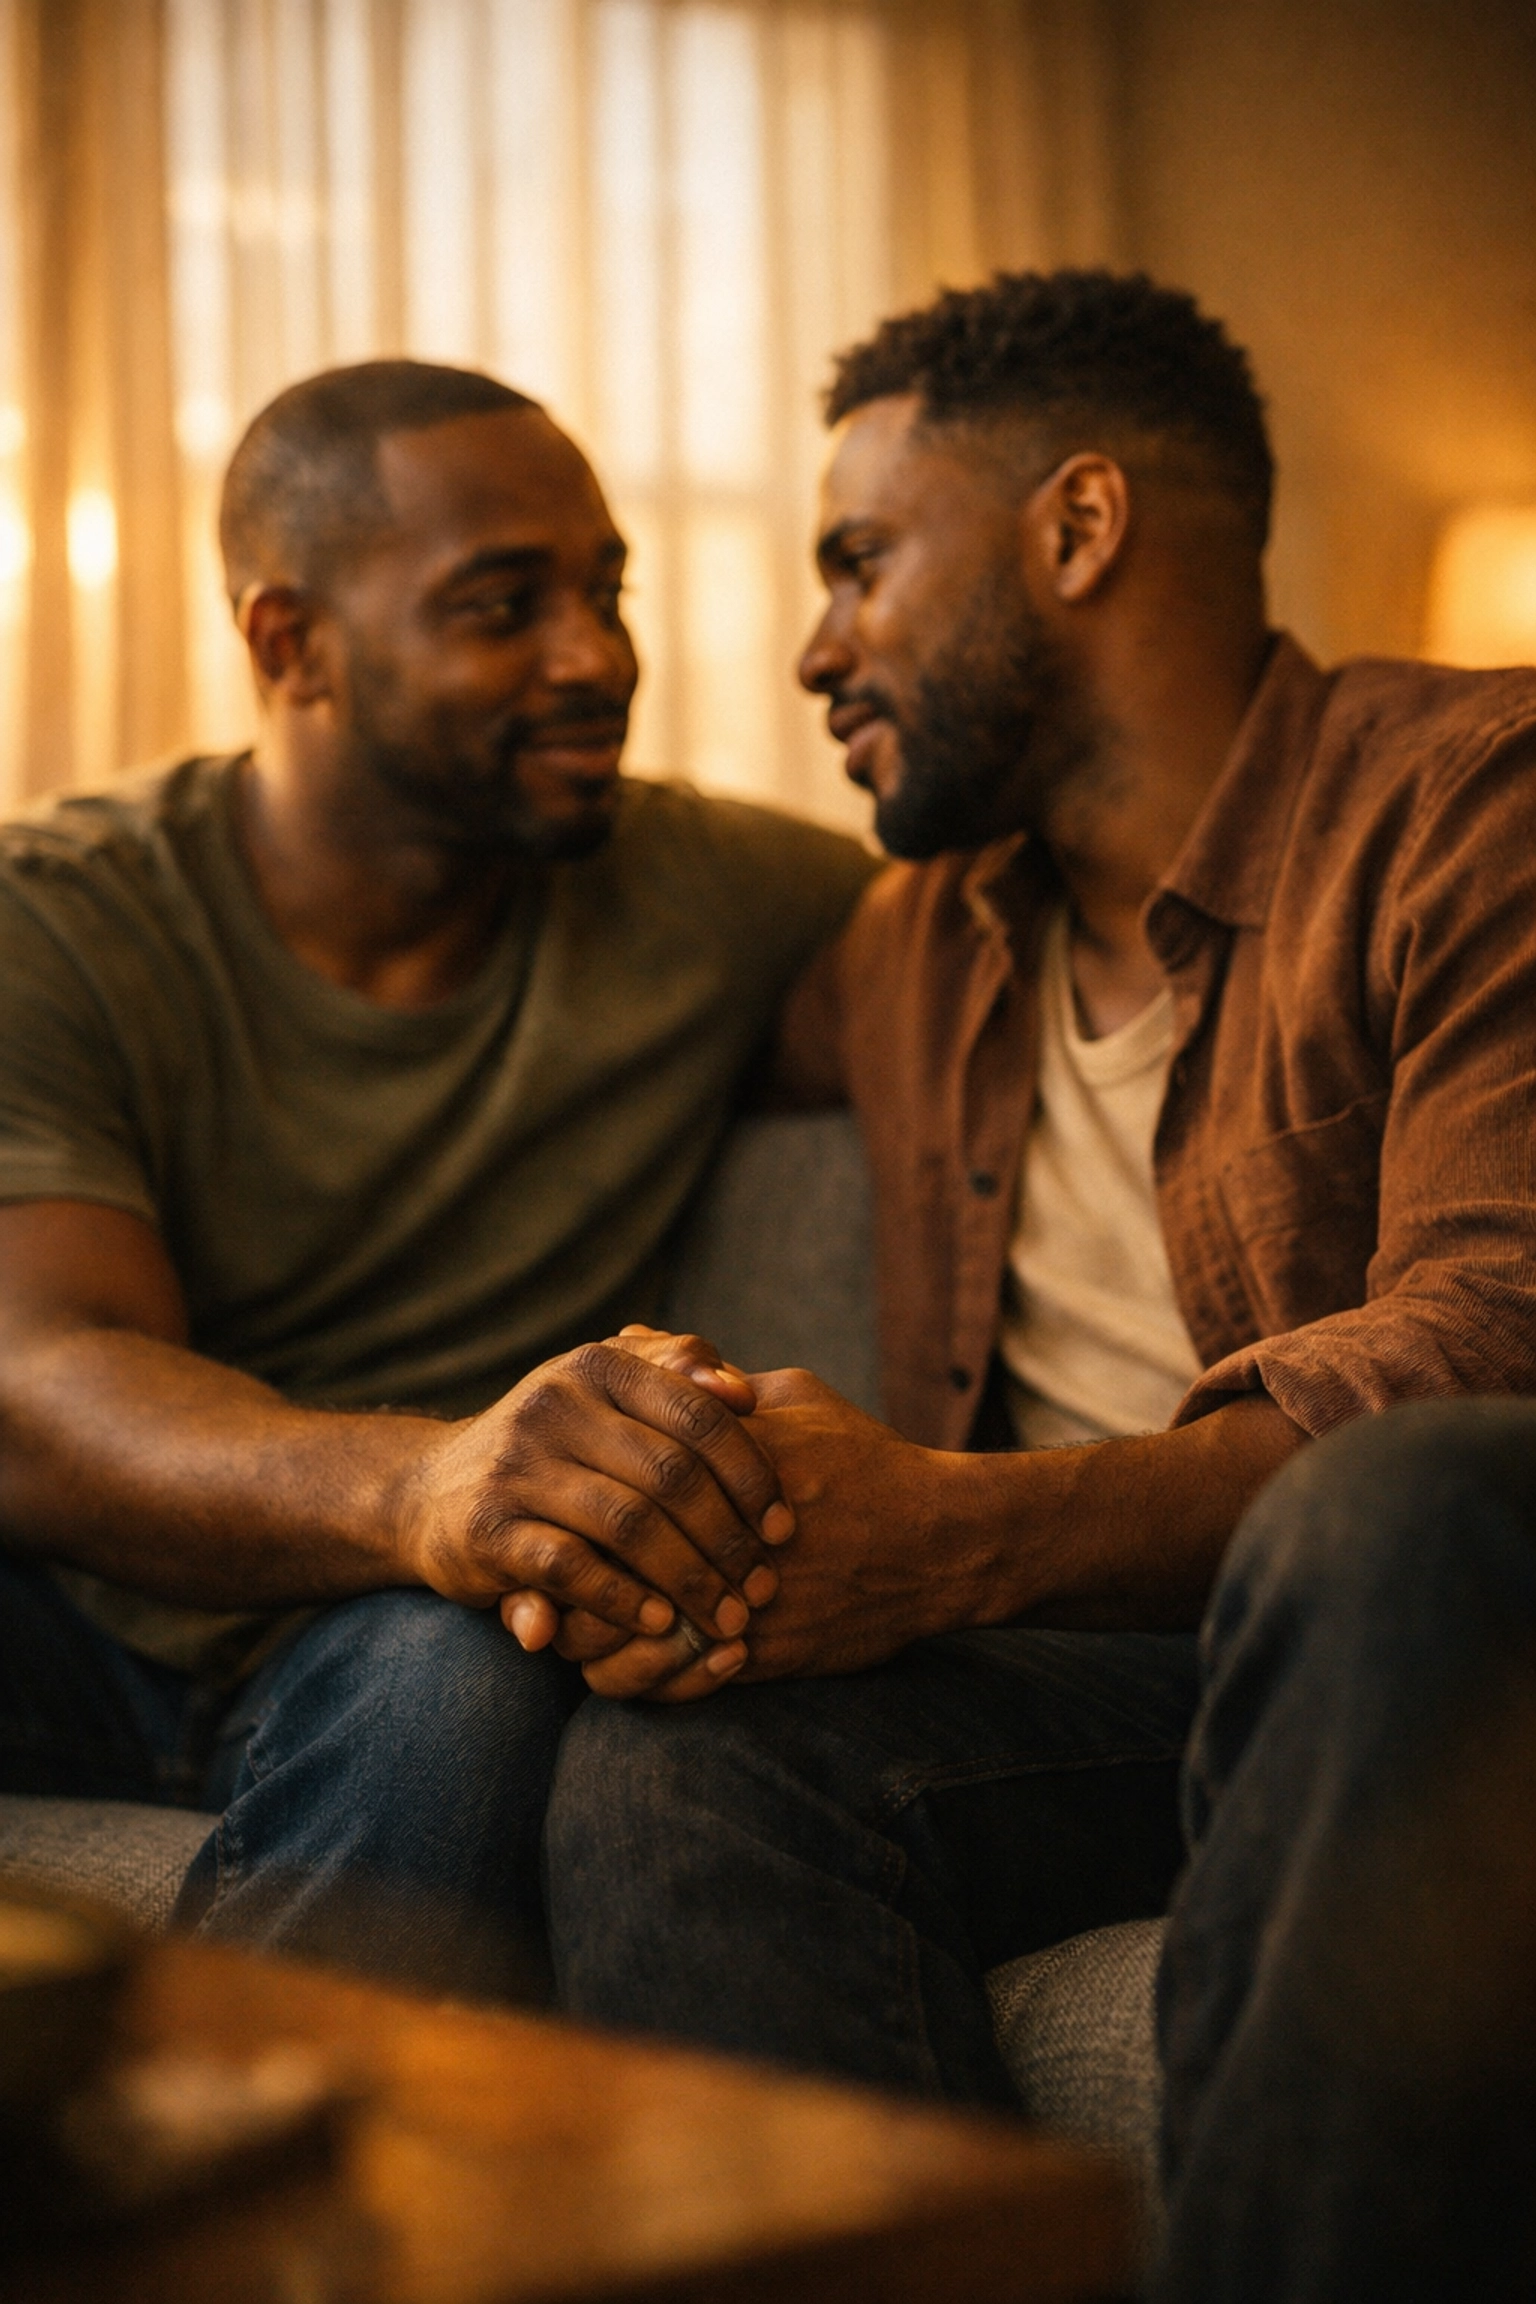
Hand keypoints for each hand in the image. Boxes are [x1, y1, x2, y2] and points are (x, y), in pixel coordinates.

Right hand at [393, 1332, 793, 1645]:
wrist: (432, 1491)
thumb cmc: (555, 1445)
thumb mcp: (609, 1394)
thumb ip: (678, 1375)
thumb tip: (745, 1392)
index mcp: (596, 1365)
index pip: (699, 1414)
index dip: (753, 1474)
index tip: (785, 1528)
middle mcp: (554, 1403)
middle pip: (672, 1475)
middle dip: (729, 1538)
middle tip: (763, 1587)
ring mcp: (516, 1465)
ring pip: (630, 1525)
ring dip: (689, 1579)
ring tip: (726, 1616)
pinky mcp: (487, 1527)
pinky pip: (572, 1568)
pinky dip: (624, 1600)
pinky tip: (661, 1623)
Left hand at [577, 1368, 971, 1700]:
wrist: (941, 1541)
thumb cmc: (863, 1458)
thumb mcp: (794, 1396)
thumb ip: (709, 1380)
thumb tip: (633, 1340)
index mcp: (718, 1461)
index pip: (611, 1486)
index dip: (569, 1506)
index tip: (552, 1512)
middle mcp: (720, 1533)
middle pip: (602, 1571)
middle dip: (563, 1582)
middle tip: (540, 1583)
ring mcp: (739, 1599)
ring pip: (626, 1641)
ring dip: (591, 1645)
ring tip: (571, 1636)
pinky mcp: (762, 1655)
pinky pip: (673, 1681)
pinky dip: (640, 1678)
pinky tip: (623, 1665)